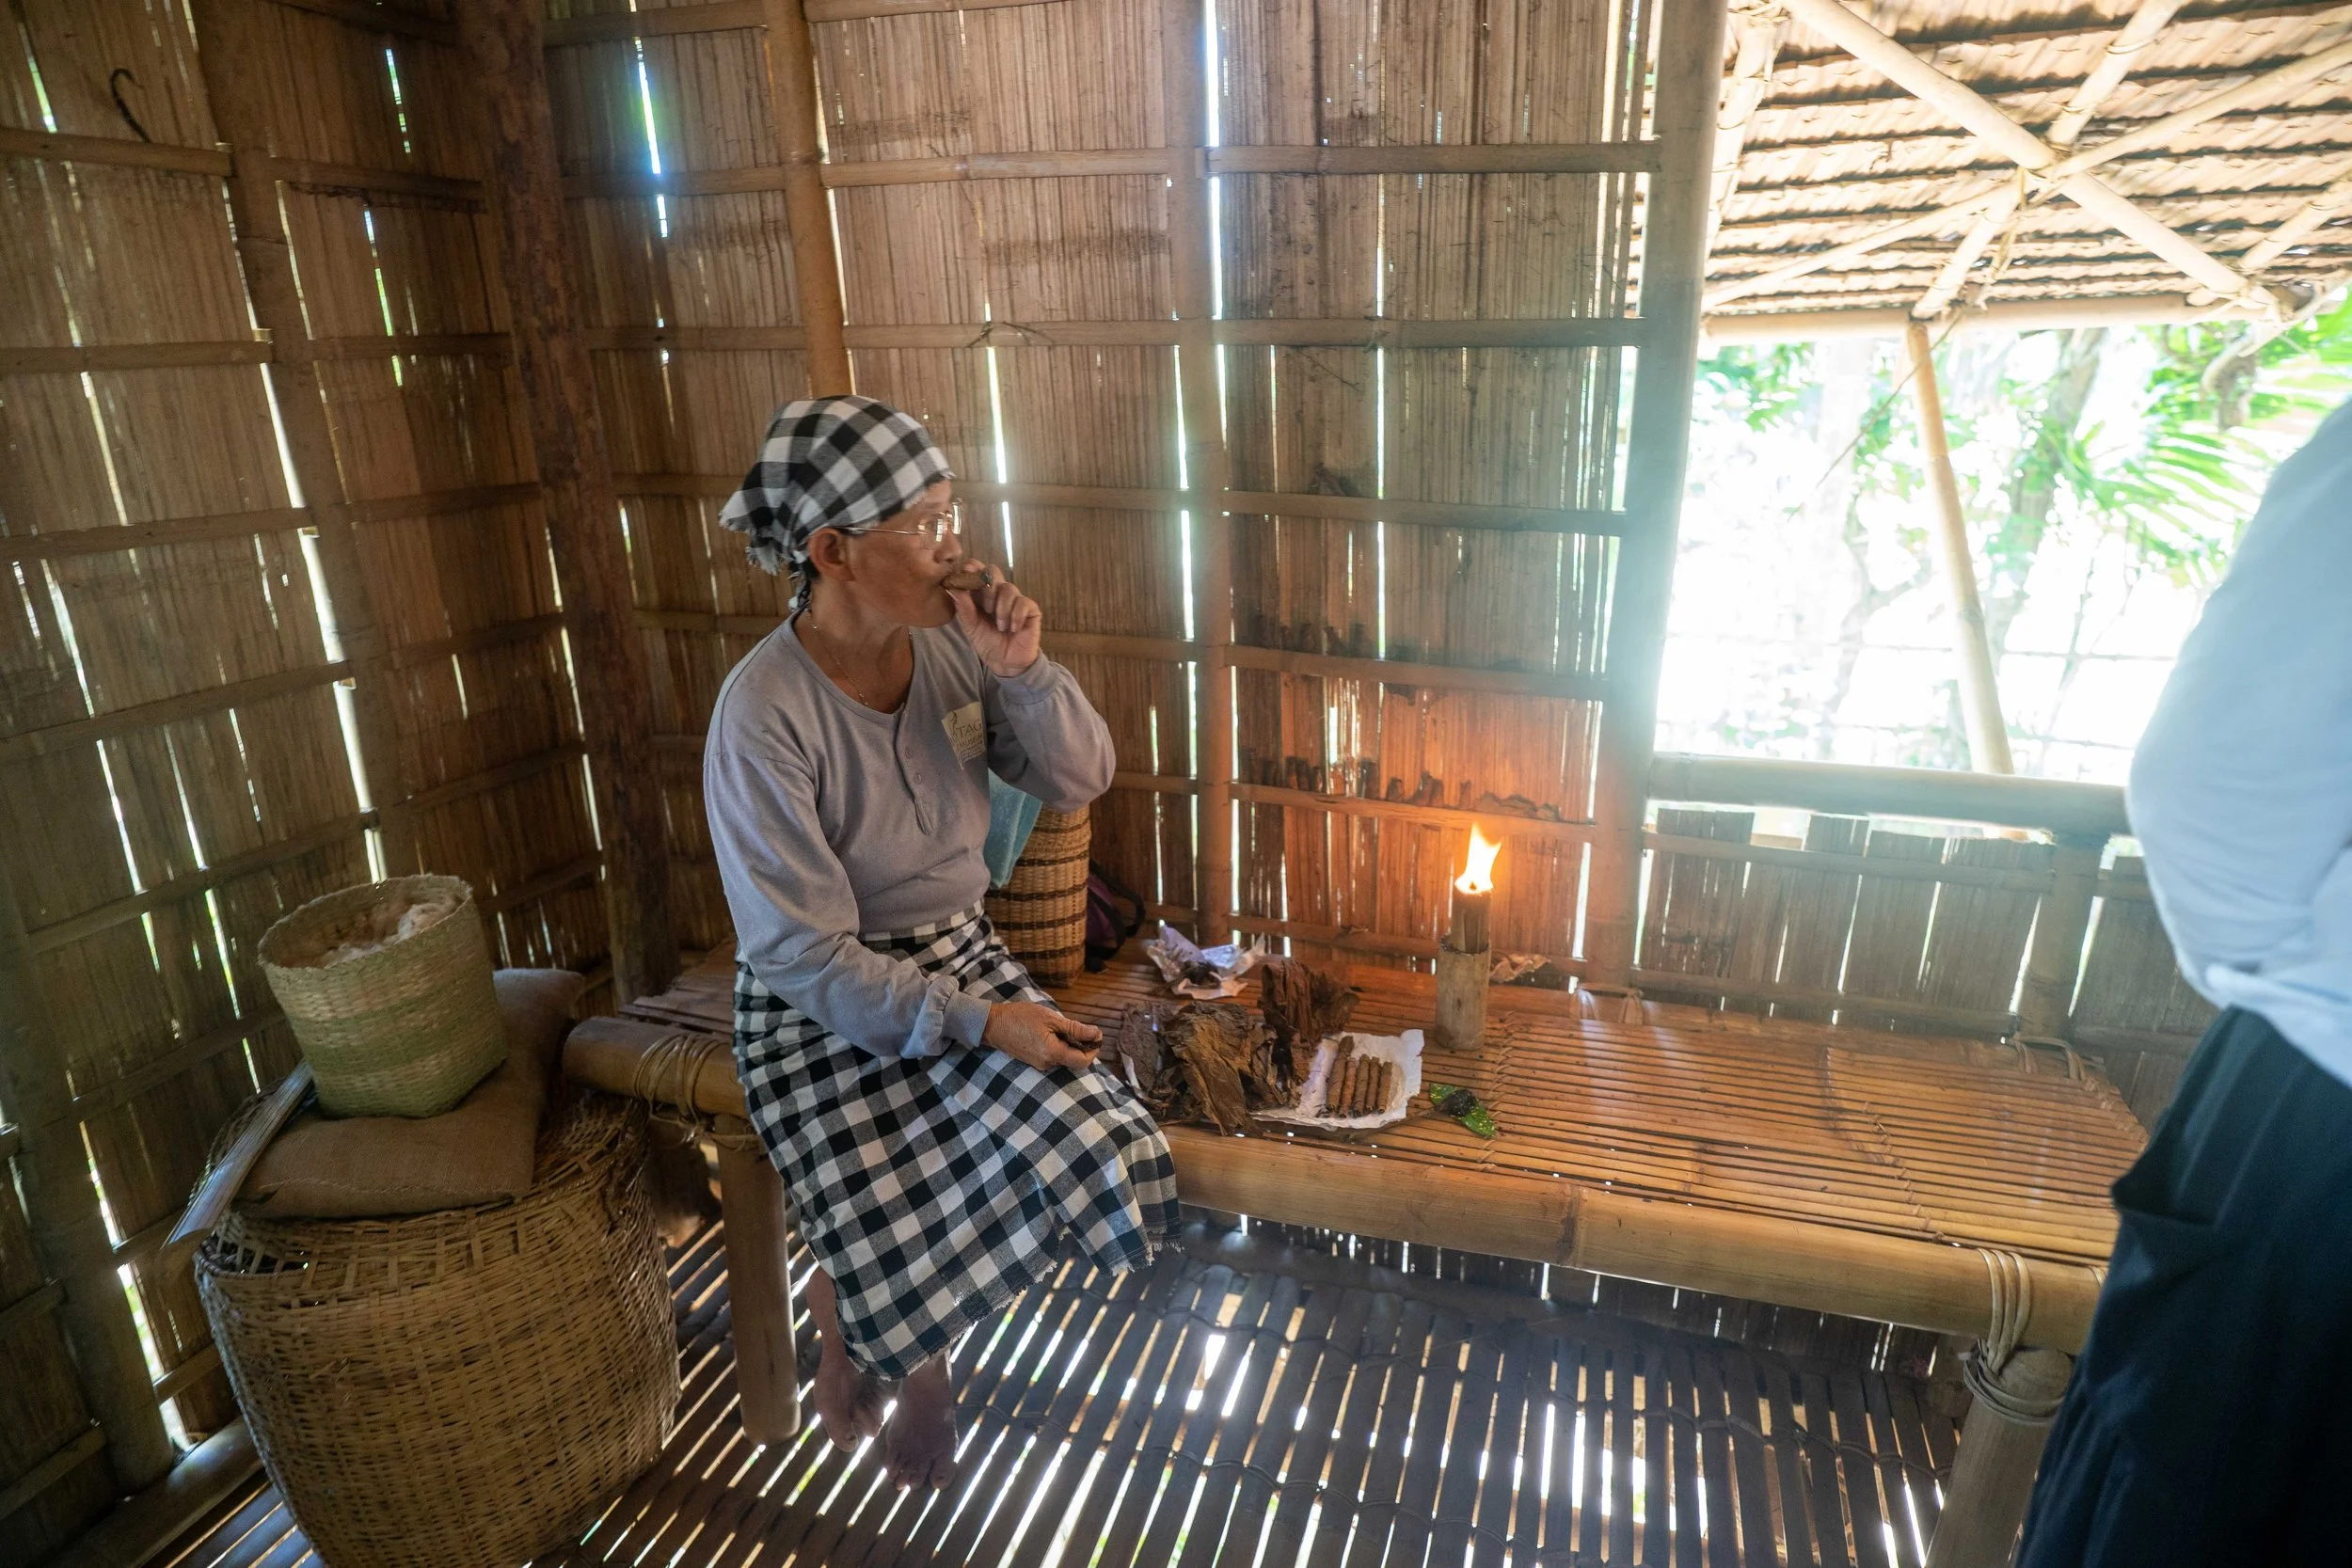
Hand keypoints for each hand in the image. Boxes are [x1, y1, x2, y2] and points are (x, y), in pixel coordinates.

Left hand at [950, 568, 1042, 677]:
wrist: (1005, 662)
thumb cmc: (987, 642)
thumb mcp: (970, 626)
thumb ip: (963, 607)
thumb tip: (951, 587)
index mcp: (981, 593)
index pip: (977, 569)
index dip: (972, 568)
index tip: (966, 574)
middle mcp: (998, 592)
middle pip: (993, 571)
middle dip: (988, 589)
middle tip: (986, 609)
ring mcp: (1015, 599)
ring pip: (1008, 588)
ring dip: (1002, 609)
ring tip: (1000, 626)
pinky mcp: (1030, 609)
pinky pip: (1023, 603)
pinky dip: (1015, 617)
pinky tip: (1013, 629)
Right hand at [983, 1001, 1100, 1071]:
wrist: (994, 1025)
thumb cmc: (1021, 1017)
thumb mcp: (1051, 1018)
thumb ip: (1075, 1029)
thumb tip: (1096, 1034)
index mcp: (1053, 1054)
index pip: (1083, 1061)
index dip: (1094, 1050)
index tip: (1096, 1035)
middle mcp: (1047, 1064)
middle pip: (1074, 1060)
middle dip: (1082, 1045)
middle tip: (1081, 1028)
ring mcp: (1040, 1065)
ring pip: (1064, 1058)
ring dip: (1070, 1045)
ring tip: (1062, 1027)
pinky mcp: (1034, 1062)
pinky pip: (1054, 1057)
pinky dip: (1059, 1046)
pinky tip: (1052, 1032)